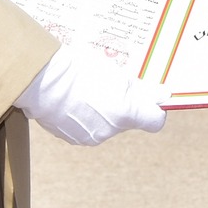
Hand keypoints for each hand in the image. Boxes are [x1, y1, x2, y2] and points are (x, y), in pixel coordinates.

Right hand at [17, 45, 166, 145]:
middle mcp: (110, 131)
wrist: (42, 79)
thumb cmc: (80, 70)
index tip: (147, 97)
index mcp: (125, 113)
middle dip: (122, 105)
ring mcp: (89, 136)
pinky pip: (86, 127)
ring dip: (101, 110)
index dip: (153, 109)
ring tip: (85, 89)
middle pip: (127, 121)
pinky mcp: (71, 138)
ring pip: (106, 124)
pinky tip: (72, 99)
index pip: (155, 121)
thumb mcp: (116, 73)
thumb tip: (165, 95)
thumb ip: (141, 88)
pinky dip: (83, 116)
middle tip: (108, 84)